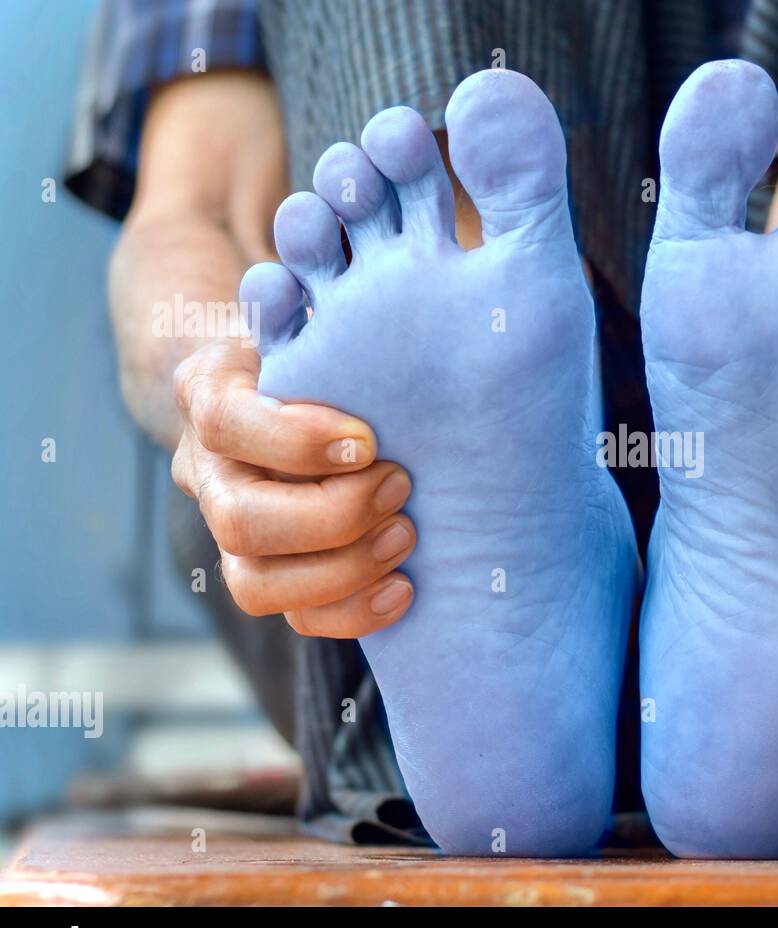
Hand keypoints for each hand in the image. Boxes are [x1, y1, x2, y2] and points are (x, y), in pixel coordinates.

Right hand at [171, 340, 416, 636]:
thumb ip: (321, 317)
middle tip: (400, 485)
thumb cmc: (316, 349)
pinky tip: (404, 588)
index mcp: (211, 394)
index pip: (226, 423)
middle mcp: (207, 471)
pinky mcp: (266, 572)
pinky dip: (352, 613)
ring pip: (255, 583)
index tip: (369, 439)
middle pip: (238, 520)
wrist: (283, 388)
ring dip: (343, 569)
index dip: (297, 440)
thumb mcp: (312, 320)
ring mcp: (229, 531)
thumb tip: (351, 294)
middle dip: (333, 515)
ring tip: (406, 535)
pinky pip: (293, 618)